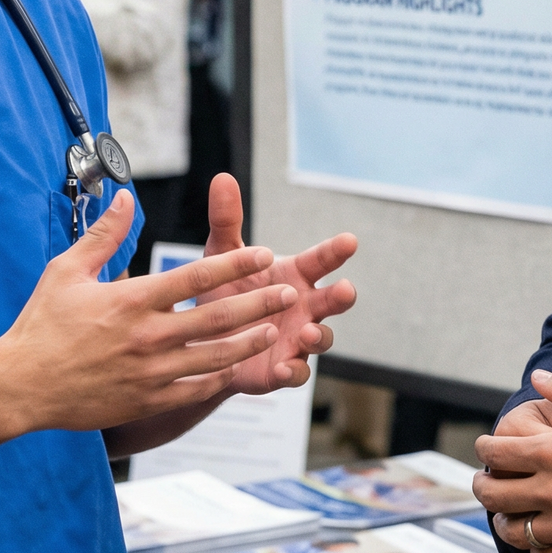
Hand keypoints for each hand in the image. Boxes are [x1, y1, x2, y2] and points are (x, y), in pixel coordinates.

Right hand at [0, 189, 300, 432]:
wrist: (19, 386)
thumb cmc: (41, 325)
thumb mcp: (67, 270)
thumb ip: (104, 235)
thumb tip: (123, 198)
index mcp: (131, 300)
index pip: (196, 276)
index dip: (235, 263)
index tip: (263, 253)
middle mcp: (147, 336)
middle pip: (217, 317)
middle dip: (259, 303)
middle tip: (288, 293)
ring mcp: (150, 372)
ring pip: (215, 356)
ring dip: (249, 342)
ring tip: (274, 330)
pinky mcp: (146, 400)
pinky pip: (194, 390)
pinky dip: (219, 379)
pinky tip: (237, 369)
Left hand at [196, 173, 356, 393]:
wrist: (202, 342)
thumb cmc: (222, 291)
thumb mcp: (221, 256)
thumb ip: (227, 221)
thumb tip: (221, 178)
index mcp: (295, 276)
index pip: (322, 260)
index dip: (336, 251)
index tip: (349, 240)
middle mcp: (304, 307)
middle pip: (333, 300)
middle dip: (341, 296)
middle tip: (345, 290)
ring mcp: (298, 340)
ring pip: (322, 339)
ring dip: (320, 337)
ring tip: (309, 333)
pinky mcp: (284, 370)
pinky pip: (298, 374)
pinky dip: (294, 373)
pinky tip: (284, 369)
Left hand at [473, 370, 551, 552]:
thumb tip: (538, 377)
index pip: (498, 453)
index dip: (484, 449)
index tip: (485, 448)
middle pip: (496, 494)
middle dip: (483, 486)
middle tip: (484, 482)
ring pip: (515, 531)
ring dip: (505, 521)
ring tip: (506, 514)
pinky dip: (535, 549)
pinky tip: (538, 538)